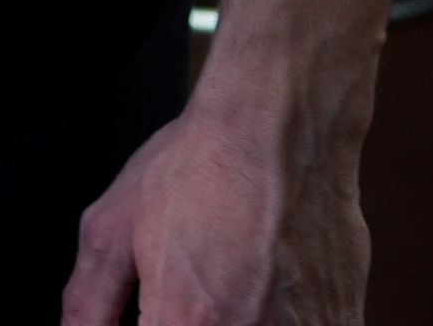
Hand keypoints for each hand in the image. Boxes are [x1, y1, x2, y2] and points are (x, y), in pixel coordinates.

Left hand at [62, 97, 368, 325]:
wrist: (282, 126)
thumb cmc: (198, 168)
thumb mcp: (112, 228)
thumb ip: (88, 303)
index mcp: (190, 320)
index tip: (150, 314)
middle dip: (187, 320)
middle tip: (185, 292)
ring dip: (232, 318)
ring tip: (226, 278)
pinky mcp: (344, 322)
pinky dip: (276, 317)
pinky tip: (262, 287)